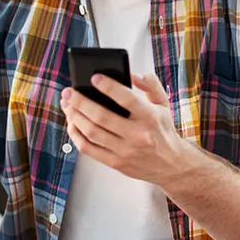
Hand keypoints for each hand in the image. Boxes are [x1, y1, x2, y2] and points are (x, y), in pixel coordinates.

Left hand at [61, 72, 187, 183]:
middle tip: (69, 92)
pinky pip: (89, 149)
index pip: (127, 98)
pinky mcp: (116, 163)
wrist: (172, 165)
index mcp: (150, 117)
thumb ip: (151, 84)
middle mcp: (137, 135)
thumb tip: (133, 74)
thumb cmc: (163, 131)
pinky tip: (72, 124)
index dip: (108, 87)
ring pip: (92, 132)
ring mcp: (125, 151)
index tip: (94, 78)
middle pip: (101, 116)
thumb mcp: (163, 104)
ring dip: (74, 116)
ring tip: (67, 105)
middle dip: (80, 102)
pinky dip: (76, 135)